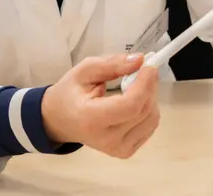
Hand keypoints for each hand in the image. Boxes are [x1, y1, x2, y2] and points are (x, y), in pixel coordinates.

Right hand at [41, 54, 160, 158]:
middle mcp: (106, 139)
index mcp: (91, 119)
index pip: (129, 106)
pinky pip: (150, 126)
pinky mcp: (126, 152)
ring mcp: (118, 149)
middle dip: (149, 86)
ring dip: (150, 97)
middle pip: (143, 111)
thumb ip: (112, 64)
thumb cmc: (71, 93)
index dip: (144, 85)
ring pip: (151, 119)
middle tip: (143, 70)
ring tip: (134, 86)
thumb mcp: (85, 71)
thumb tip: (140, 60)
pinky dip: (148, 109)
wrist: (61, 121)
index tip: (149, 67)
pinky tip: (134, 101)